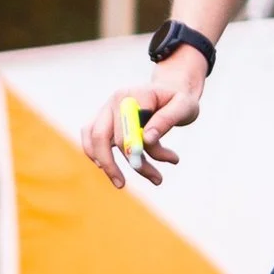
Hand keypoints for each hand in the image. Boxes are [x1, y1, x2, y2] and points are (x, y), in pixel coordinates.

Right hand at [81, 45, 208, 186]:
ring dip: (106, 164)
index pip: (127, 128)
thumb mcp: (183, 107)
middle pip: (103, 136)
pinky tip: (112, 170)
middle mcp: (115, 100)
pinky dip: (96, 155)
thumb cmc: (179, 101)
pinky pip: (90, 138)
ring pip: (93, 139)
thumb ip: (166, 121)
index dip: (135, 150)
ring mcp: (106, 109)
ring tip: (121, 183)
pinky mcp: (103, 118)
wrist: (170, 91)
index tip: (156, 173)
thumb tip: (146, 139)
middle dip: (117, 163)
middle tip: (136, 183)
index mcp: (134, 95)